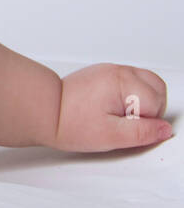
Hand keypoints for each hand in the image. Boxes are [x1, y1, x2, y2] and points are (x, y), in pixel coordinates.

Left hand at [50, 63, 171, 151]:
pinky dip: (128, 95)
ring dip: (140, 101)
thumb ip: (143, 133)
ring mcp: (109, 71)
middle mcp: (117, 71)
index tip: (126, 128)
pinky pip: (128, 83)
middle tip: (125, 123)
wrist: (42, 111)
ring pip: (145, 83)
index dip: (146, 122)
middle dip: (149, 109)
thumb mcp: (111, 136)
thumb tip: (165, 129)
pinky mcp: (102, 75)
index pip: (157, 103)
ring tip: (118, 116)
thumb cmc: (69, 122)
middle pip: (157, 88)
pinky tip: (111, 108)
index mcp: (122, 82)